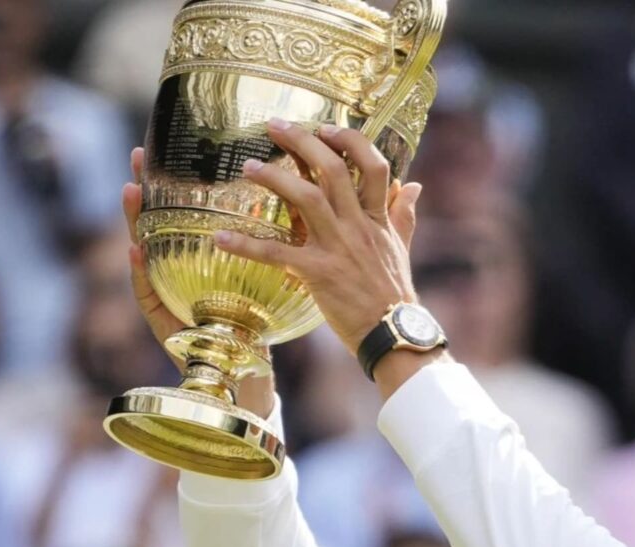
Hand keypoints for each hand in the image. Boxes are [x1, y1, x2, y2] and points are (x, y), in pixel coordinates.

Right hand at [123, 148, 275, 416]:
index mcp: (207, 258)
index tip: (172, 147)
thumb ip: (272, 244)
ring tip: (131, 190)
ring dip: (137, 220)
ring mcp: (170, 295)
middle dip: (149, 188)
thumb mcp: (270, 277)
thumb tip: (295, 198)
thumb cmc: (259, 325)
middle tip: (138, 156)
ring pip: (149, 252)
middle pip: (163, 223)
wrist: (249, 374)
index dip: (180, 181)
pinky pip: (148, 295)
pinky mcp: (166, 324)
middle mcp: (184, 272)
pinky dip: (140, 273)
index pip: (192, 212)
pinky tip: (134, 250)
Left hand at [212, 119, 423, 357]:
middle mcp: (357, 226)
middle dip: (303, 141)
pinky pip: (277, 254)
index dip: (349, 140)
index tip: (325, 128)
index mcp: (377, 218)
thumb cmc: (394, 292)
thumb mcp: (402, 247)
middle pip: (333, 169)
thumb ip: (403, 213)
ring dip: (273, 178)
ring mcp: (337, 248)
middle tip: (275, 125)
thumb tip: (414, 184)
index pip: (373, 165)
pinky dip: (246, 245)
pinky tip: (221, 238)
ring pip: (305, 199)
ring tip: (247, 167)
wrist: (394, 332)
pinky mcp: (317, 274)